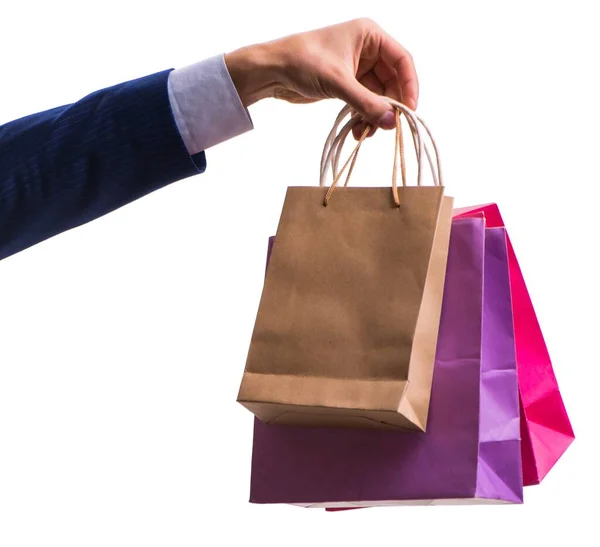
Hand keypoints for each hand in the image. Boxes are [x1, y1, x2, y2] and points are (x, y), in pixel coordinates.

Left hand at [224, 18, 417, 137]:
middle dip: (388, 106)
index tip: (409, 110)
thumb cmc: (302, 62)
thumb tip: (390, 122)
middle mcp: (367, 50)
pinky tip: (358, 131)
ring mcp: (357, 68)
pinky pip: (364, 103)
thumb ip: (366, 103)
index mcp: (369, 35)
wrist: (272, 71)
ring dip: (374, 116)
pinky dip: (363, 117)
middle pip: (392, 82)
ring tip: (365, 133)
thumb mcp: (338, 82)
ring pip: (378, 96)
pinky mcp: (346, 85)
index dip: (409, 86)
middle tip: (385, 128)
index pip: (402, 60)